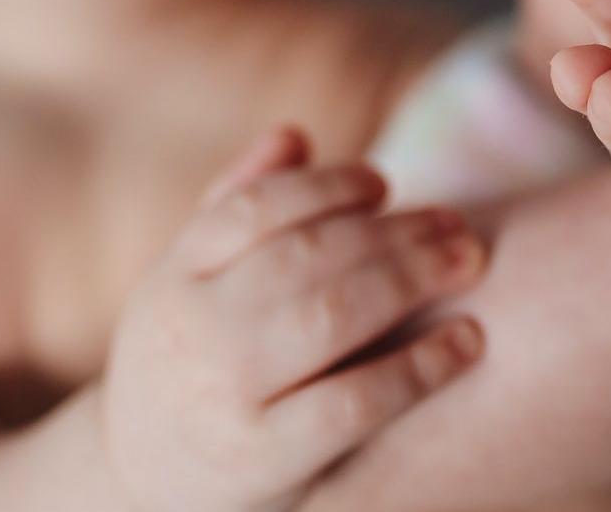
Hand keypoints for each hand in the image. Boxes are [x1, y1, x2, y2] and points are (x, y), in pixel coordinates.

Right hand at [101, 128, 484, 511]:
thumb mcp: (189, 284)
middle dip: (392, 231)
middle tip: (457, 221)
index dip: (327, 187)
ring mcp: (224, 398)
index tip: (385, 182)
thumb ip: (235, 204)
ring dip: (412, 278)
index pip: (254, 209)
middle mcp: (192, 331)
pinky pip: (351, 405)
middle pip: (305, 257)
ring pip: (330, 317)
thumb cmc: (190, 364)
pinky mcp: (261, 463)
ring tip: (470, 259)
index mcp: (172, 277)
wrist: (139, 493)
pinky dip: (418, 368)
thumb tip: (294, 135)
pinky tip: (468, 341)